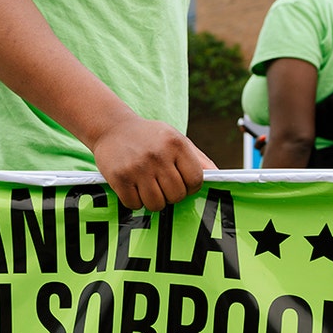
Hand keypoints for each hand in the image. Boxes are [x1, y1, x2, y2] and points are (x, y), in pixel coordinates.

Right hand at [89, 116, 214, 211]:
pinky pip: (134, 205)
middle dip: (171, 195)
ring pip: (156, 204)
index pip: (196, 180)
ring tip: (147, 187)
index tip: (181, 183)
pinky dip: (135, 201)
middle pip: (176, 196)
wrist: (112, 127)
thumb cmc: (150, 137)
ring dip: (153, 201)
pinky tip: (132, 187)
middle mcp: (158, 155)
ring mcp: (138, 167)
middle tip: (162, 185)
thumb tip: (219, 177)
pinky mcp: (119, 177)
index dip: (190, 187)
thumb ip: (199, 159)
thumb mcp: (176, 139)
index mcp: (176, 144)